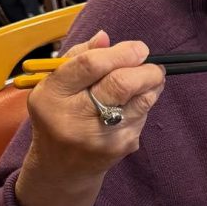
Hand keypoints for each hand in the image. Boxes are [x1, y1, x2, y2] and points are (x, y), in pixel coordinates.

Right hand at [15, 32, 165, 205]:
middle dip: (145, 69)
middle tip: (153, 64)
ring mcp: (100, 136)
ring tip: (151, 78)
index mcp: (53, 95)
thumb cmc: (60, 115)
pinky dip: (145, 104)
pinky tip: (134, 104)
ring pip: (141, 100)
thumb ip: (79, 57)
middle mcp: (75, 117)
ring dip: (152, 85)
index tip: (139, 48)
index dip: (120, 53)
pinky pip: (143, 116)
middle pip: (121, 84)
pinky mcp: (121, 147)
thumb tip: (106, 37)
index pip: (89, 66)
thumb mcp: (56, 85)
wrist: (63, 168)